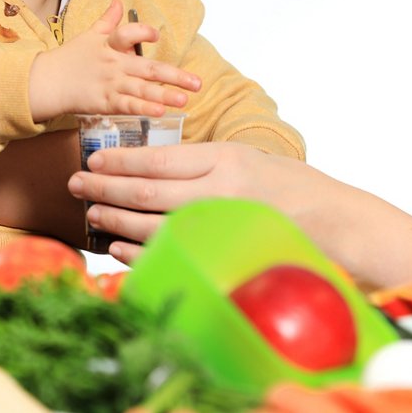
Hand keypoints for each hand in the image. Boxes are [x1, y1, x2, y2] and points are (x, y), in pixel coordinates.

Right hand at [28, 0, 200, 121]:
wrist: (46, 82)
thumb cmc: (70, 58)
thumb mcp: (89, 35)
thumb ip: (108, 20)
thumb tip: (119, 1)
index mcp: (110, 45)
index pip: (128, 34)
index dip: (143, 33)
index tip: (157, 35)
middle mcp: (114, 64)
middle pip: (148, 68)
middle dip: (175, 75)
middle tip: (197, 83)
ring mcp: (110, 85)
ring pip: (142, 90)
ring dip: (165, 95)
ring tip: (185, 100)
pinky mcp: (105, 103)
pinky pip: (128, 106)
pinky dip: (143, 109)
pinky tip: (160, 112)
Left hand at [70, 141, 411, 289]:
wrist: (336, 223)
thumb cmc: (286, 185)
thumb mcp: (246, 158)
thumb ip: (202, 161)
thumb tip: (151, 164)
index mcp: (222, 160)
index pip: (156, 159)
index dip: (118, 160)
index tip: (91, 158)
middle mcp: (217, 192)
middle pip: (144, 191)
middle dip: (103, 188)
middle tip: (75, 184)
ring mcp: (218, 226)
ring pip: (151, 224)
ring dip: (114, 220)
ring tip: (90, 214)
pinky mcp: (222, 254)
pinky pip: (169, 254)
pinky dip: (137, 251)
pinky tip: (116, 246)